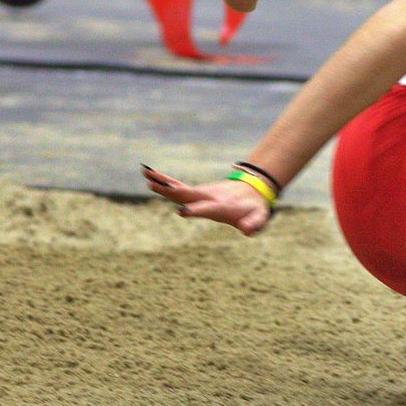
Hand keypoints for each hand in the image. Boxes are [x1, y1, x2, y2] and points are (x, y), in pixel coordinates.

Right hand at [141, 164, 272, 234]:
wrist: (252, 188)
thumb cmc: (254, 207)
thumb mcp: (259, 217)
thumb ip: (254, 223)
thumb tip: (246, 230)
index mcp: (223, 205)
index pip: (208, 207)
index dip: (196, 210)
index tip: (182, 211)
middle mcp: (209, 196)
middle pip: (188, 194)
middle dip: (172, 191)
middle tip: (155, 185)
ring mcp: (201, 192)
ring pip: (179, 189)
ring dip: (163, 183)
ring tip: (146, 175)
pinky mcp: (195, 192)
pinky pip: (177, 188)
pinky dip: (164, 182)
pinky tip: (149, 176)